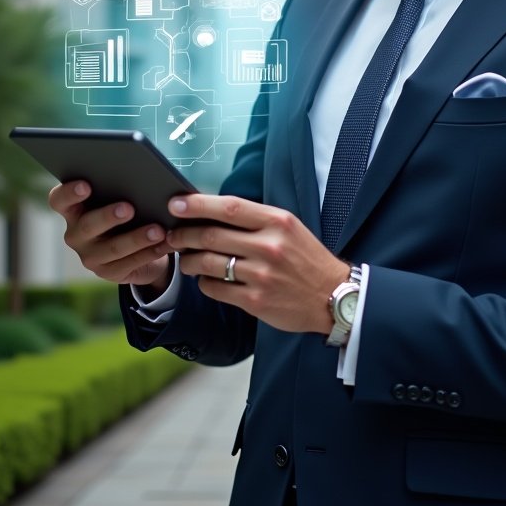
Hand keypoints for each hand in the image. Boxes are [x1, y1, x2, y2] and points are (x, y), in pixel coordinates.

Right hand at [48, 181, 172, 291]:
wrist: (135, 245)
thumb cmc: (126, 209)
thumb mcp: (120, 198)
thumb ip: (121, 187)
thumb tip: (143, 175)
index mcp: (73, 210)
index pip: (59, 200)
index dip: (69, 193)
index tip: (86, 185)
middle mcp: (76, 234)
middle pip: (88, 225)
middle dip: (108, 217)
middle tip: (129, 208)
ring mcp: (89, 256)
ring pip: (113, 248)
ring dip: (137, 238)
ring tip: (158, 230)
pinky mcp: (107, 272)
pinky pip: (129, 264)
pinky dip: (149, 253)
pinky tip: (164, 244)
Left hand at [166, 194, 349, 334]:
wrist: (333, 296)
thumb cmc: (306, 258)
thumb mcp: (288, 228)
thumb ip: (254, 220)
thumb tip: (212, 213)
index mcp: (277, 221)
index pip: (228, 207)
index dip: (197, 205)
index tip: (175, 203)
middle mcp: (269, 246)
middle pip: (211, 236)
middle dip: (183, 235)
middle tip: (172, 236)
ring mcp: (262, 275)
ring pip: (208, 264)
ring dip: (189, 261)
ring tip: (186, 259)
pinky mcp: (256, 301)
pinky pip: (216, 289)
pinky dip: (205, 283)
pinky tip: (207, 279)